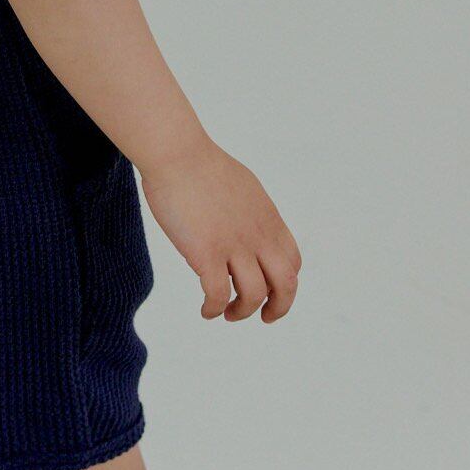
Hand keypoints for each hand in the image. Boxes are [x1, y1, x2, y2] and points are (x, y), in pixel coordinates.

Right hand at [142, 137, 300, 322]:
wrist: (177, 153)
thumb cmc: (199, 164)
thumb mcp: (242, 187)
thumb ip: (249, 212)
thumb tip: (244, 226)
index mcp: (268, 218)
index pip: (293, 262)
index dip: (285, 283)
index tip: (270, 290)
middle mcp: (258, 234)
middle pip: (287, 284)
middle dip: (279, 308)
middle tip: (265, 317)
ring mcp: (234, 244)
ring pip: (255, 295)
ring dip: (243, 312)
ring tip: (227, 314)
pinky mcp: (206, 252)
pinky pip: (218, 295)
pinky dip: (214, 309)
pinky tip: (205, 310)